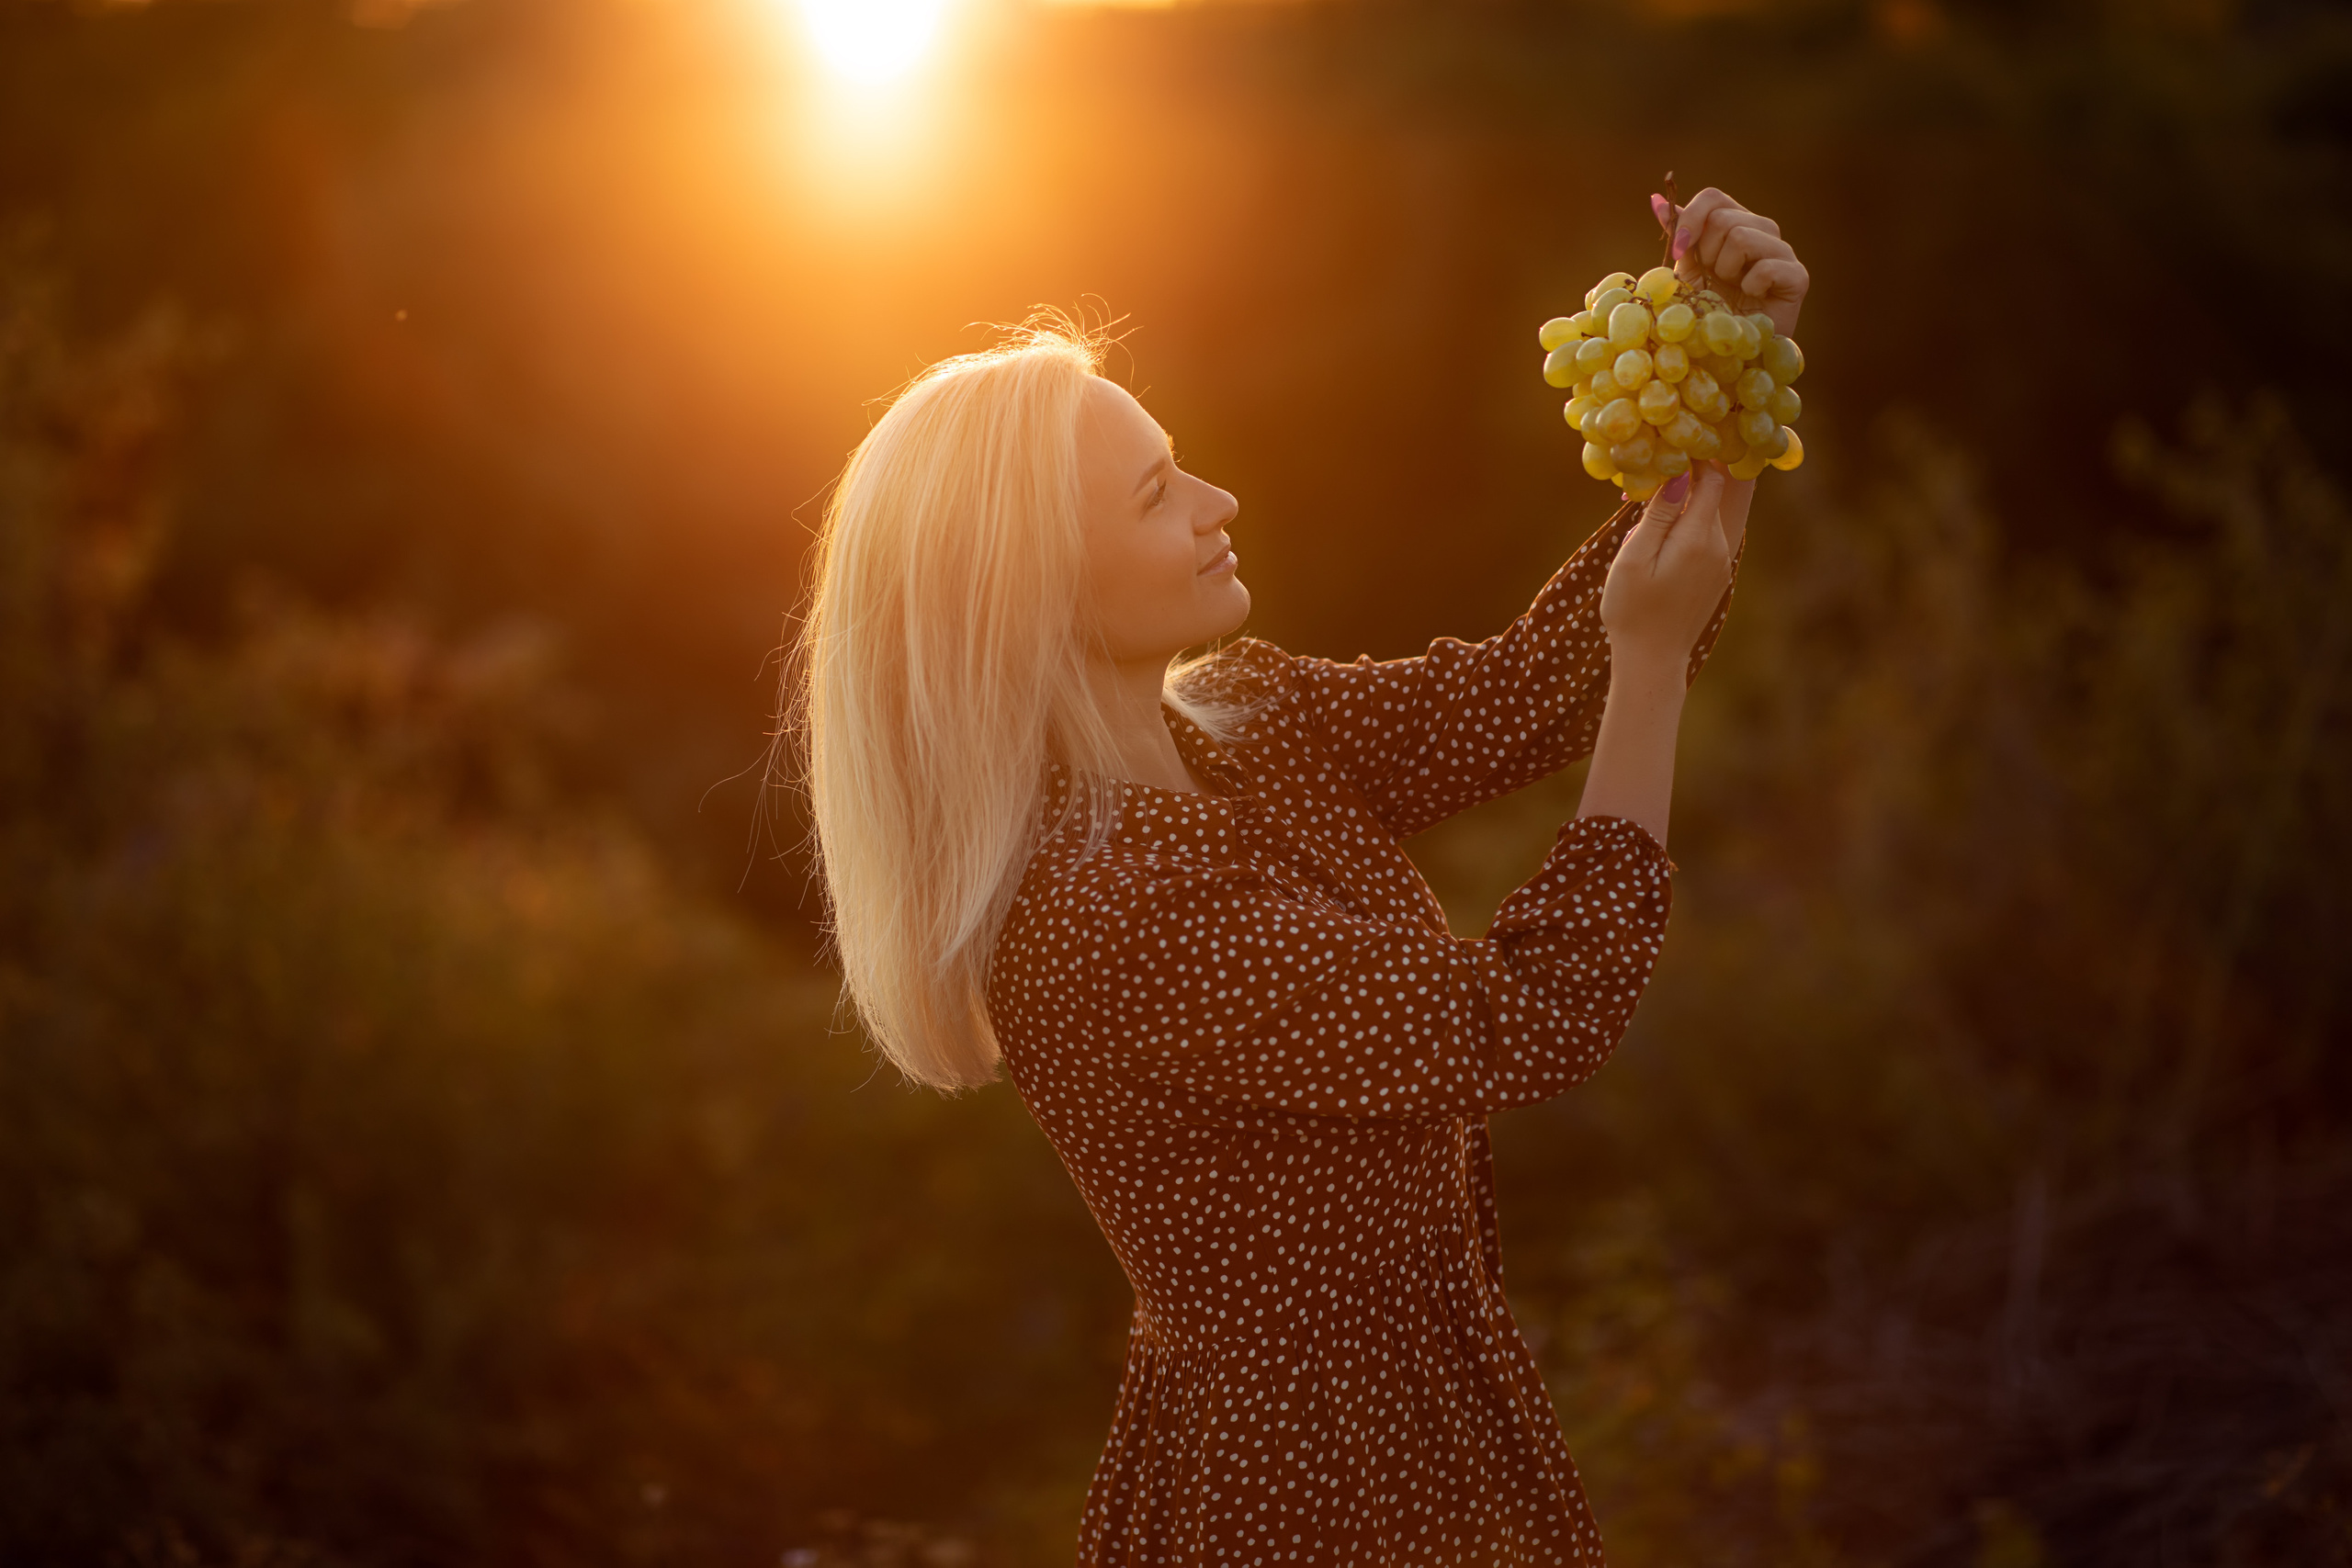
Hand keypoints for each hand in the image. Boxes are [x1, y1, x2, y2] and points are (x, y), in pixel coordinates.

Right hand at [1600, 464, 1736, 672]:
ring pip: (1712, 514)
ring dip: (1687, 501)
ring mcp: (1722, 561)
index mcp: (1699, 537)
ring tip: (1650, 503)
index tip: (1666, 451)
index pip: (1712, 478)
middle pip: (1719, 493)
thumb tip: (1680, 474)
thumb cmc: (1632, 609)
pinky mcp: (1717, 574)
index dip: (1693, 458)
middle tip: (1661, 468)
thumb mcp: (1634, 557)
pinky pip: (1709, 536)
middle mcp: (1720, 545)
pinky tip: (1661, 534)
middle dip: (1694, 475)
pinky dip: (1690, 524)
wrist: (1652, 660)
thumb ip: (1659, 514)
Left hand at [1655, 187, 1808, 338]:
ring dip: (1726, 270)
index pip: (1713, 197)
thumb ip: (1679, 236)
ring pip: (1743, 236)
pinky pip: (1766, 266)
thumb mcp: (1686, 271)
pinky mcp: (1798, 276)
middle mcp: (1761, 231)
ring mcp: (1782, 252)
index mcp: (1734, 224)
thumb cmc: (1707, 311)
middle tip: (1715, 280)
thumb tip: (1657, 201)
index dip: (1691, 219)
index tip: (1678, 252)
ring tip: (1733, 290)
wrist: (1728, 350)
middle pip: (1723, 217)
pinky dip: (1750, 286)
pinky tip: (1753, 299)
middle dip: (1707, 254)